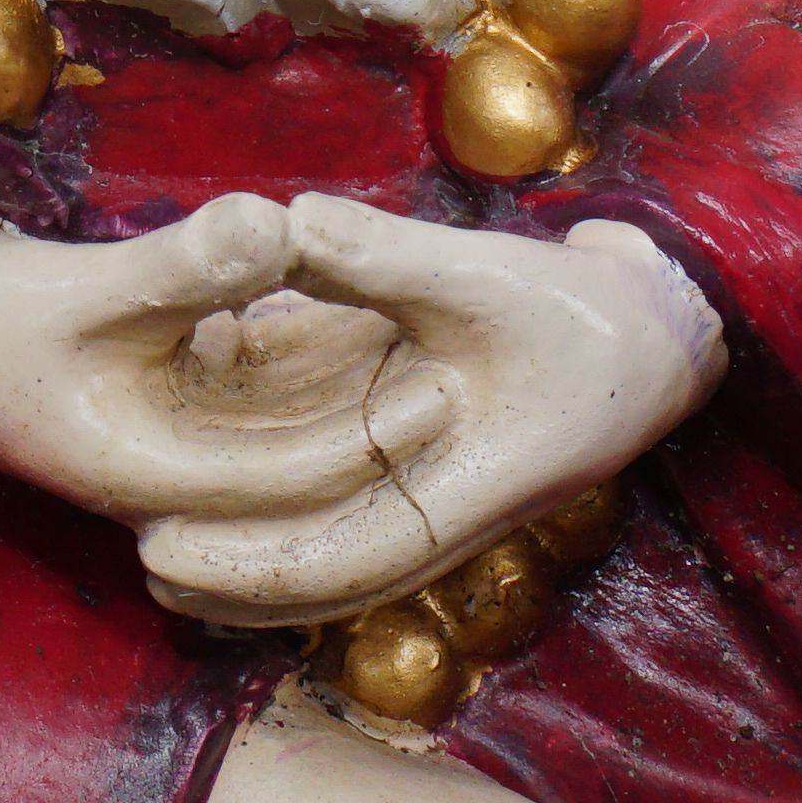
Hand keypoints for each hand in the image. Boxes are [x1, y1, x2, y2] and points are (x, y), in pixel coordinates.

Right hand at [0, 199, 449, 534]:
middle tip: (473, 374)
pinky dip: (310, 365)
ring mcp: (166, 443)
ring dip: (354, 397)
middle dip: (382, 423)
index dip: (372, 435)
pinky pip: (255, 396)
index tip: (446, 387)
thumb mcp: (87, 289)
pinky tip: (369, 317)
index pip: (291, 475)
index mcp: (150, 474)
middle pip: (302, 462)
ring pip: (285, 429)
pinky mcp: (163, 405)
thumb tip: (281, 221)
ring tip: (442, 345)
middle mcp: (170, 475)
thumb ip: (186, 266)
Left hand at [129, 201, 717, 630]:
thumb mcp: (484, 274)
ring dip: (253, 564)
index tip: (158, 547)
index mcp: (459, 495)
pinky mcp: (438, 476)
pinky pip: (354, 519)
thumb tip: (285, 221)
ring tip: (159, 557)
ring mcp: (442, 503)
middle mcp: (444, 517)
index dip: (243, 564)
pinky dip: (292, 522)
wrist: (664, 329)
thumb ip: (382, 255)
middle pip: (320, 582)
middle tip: (138, 560)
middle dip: (230, 580)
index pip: (334, 560)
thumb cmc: (585, 310)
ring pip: (333, 561)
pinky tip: (230, 506)